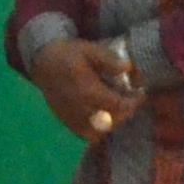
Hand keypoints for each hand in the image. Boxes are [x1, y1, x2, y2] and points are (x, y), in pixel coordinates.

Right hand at [26, 35, 141, 137]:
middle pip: (110, 121)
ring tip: (116, 111)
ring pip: (97, 132)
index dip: (133, 102)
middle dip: (124, 113)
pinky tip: (101, 117)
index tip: (140, 94)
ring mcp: (70, 117)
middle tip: (130, 102)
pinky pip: (84, 133)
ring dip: (110, 124)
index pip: (117, 105)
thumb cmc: (68, 54)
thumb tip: (128, 68)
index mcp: (87, 90)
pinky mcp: (65, 121)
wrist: (43, 62)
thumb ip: (109, 60)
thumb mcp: (89, 50)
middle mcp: (79, 108)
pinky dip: (96, 130)